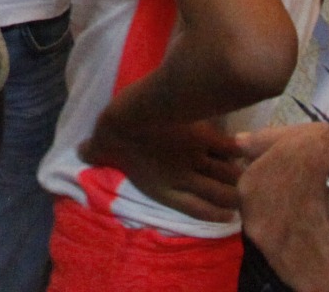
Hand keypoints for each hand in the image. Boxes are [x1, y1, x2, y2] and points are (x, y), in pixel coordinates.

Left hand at [79, 111, 248, 220]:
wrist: (137, 112)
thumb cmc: (116, 132)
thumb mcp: (101, 146)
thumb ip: (94, 153)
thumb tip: (80, 153)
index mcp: (162, 187)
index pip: (196, 209)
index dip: (214, 215)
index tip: (228, 216)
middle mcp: (184, 178)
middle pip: (219, 195)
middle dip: (234, 199)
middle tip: (243, 199)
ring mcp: (196, 158)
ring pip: (227, 175)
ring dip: (238, 177)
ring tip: (248, 178)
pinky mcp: (203, 136)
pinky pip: (227, 148)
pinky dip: (237, 151)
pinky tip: (245, 151)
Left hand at [236, 124, 328, 291]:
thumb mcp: (293, 136)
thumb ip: (262, 143)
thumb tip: (236, 144)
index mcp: (249, 192)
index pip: (259, 201)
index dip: (285, 200)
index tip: (307, 196)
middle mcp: (256, 229)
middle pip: (271, 232)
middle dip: (292, 228)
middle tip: (323, 219)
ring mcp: (279, 260)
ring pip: (291, 260)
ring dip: (308, 253)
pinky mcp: (306, 285)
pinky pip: (314, 282)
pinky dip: (327, 274)